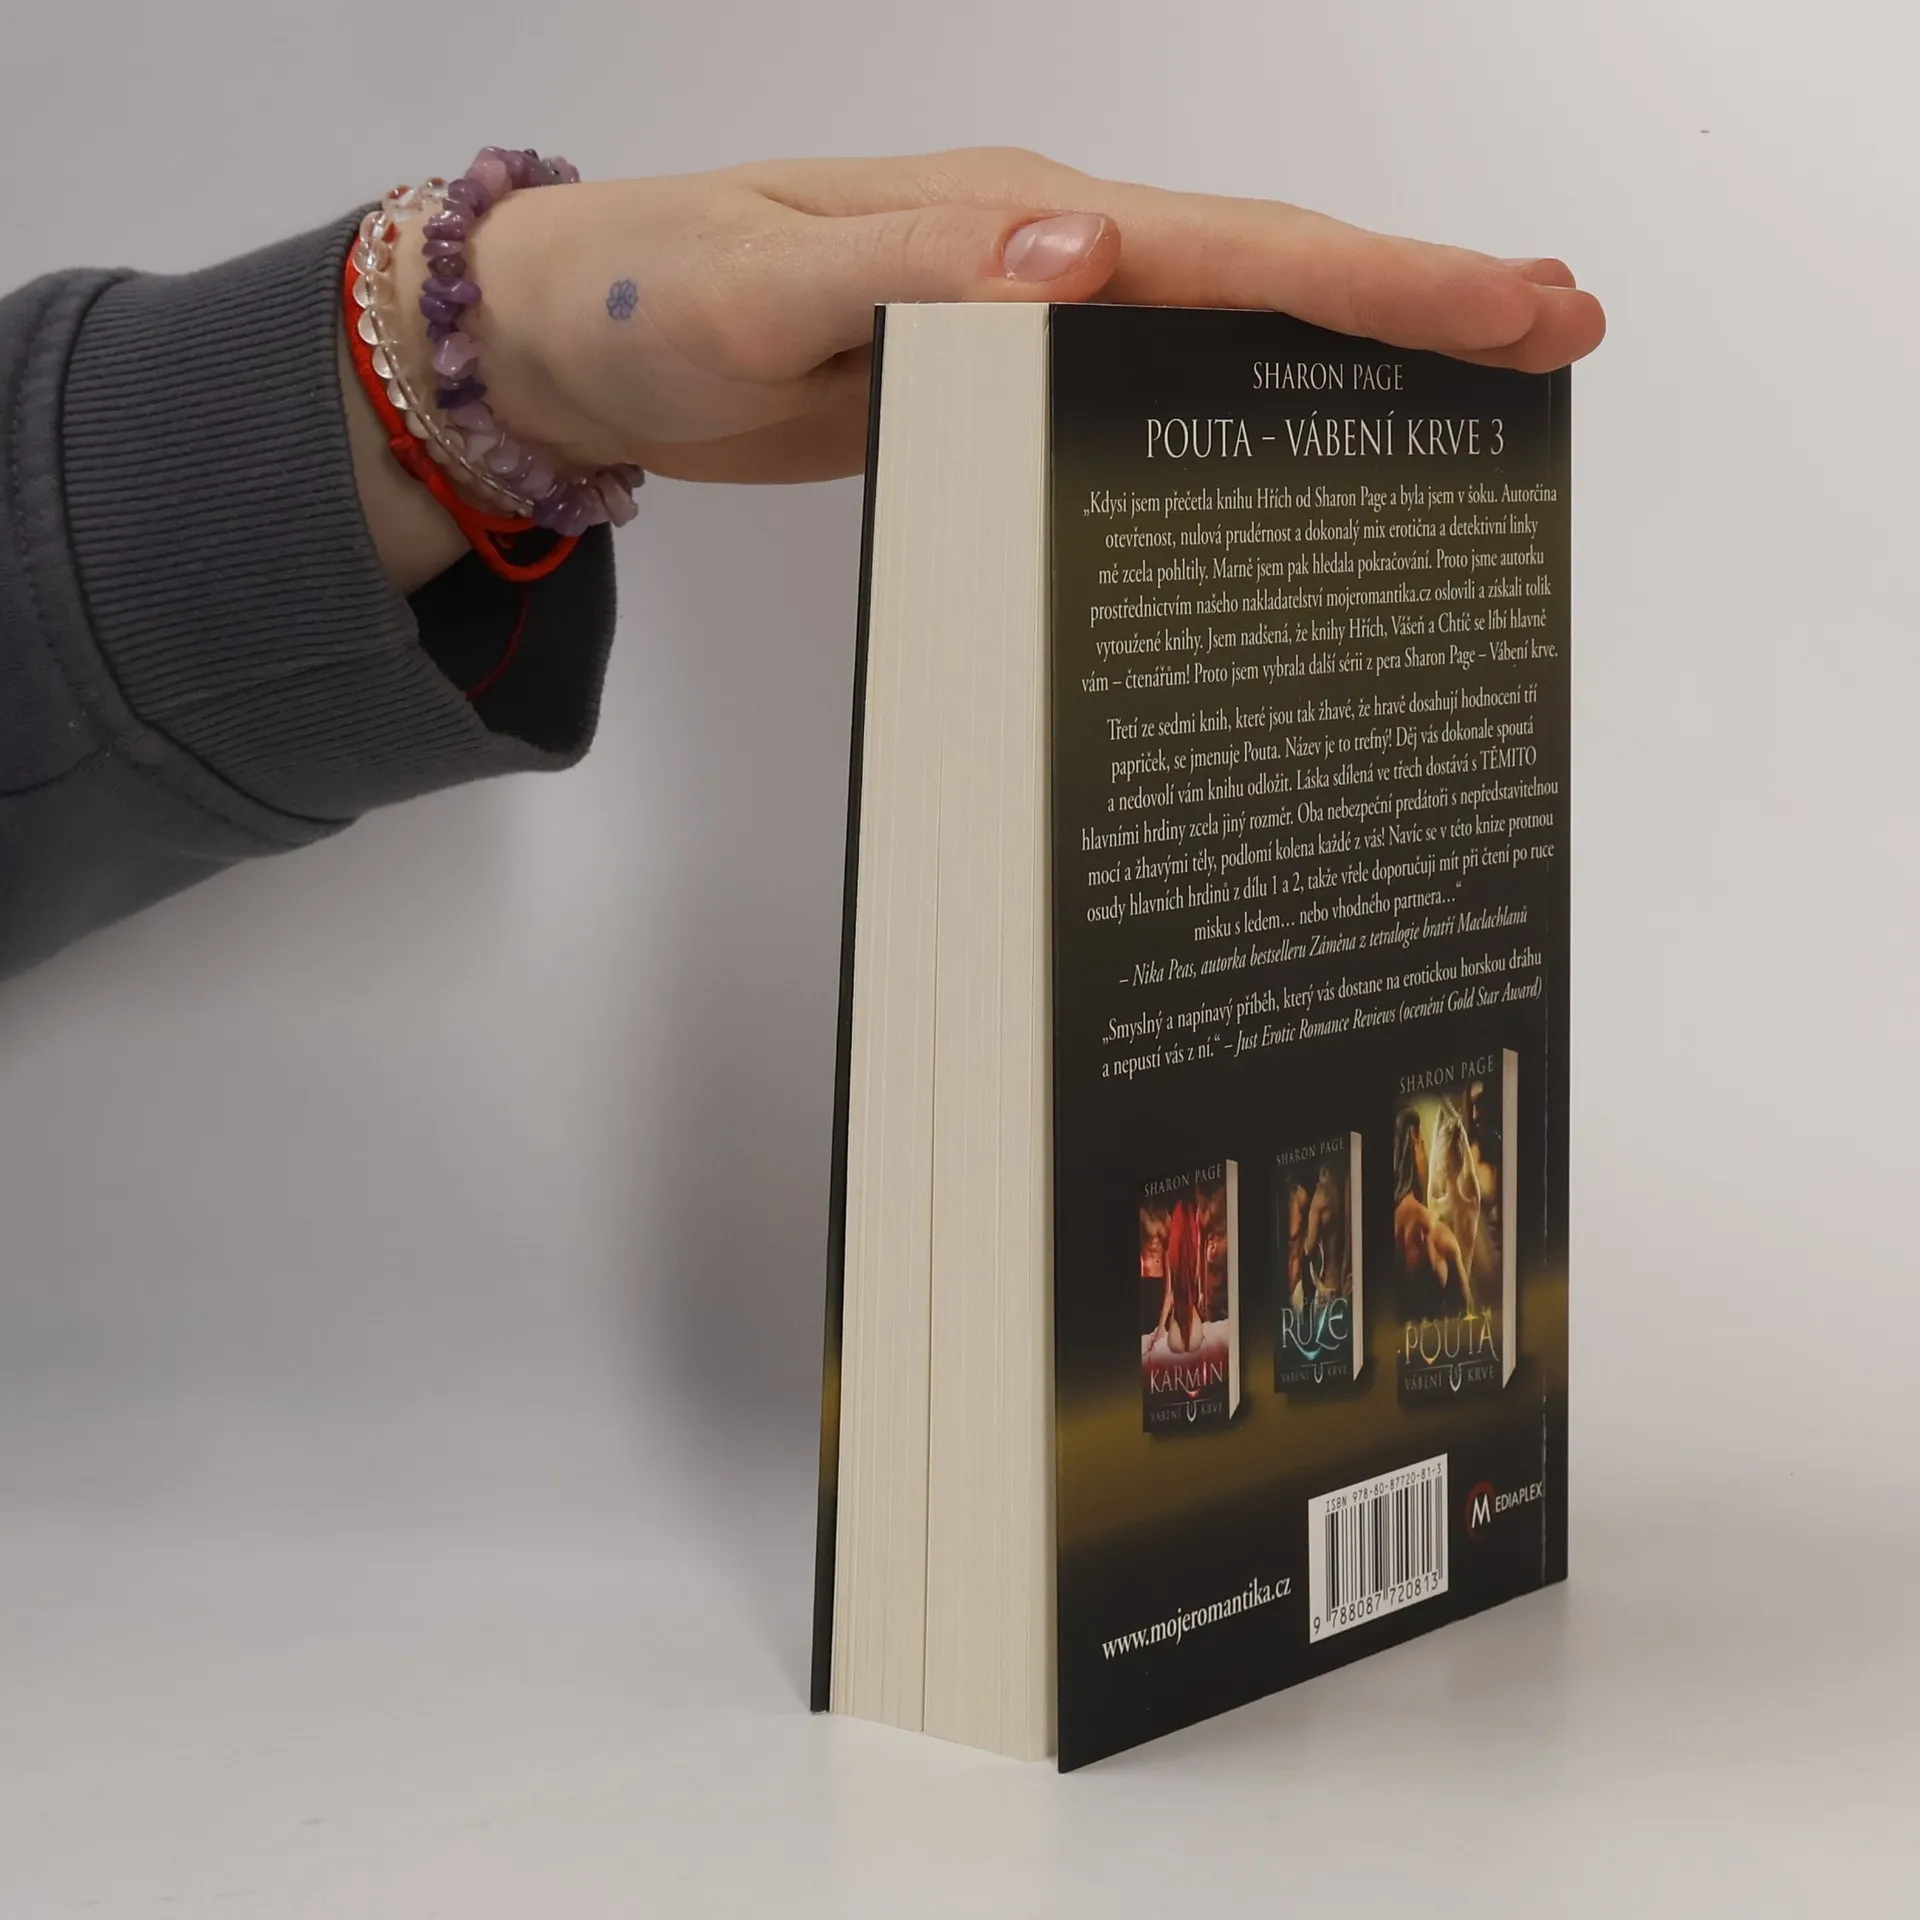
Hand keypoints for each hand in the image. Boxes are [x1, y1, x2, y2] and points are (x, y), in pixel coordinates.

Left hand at [461, 146, 1605, 485]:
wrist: (570, 338)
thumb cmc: (654, 298)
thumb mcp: (772, 287)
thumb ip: (917, 277)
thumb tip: (1083, 258)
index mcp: (1012, 220)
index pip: (1230, 246)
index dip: (1379, 277)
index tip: (1511, 303)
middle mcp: (1038, 254)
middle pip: (1261, 271)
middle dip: (1414, 299)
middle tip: (1557, 327)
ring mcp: (1020, 317)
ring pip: (1216, 329)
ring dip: (1342, 347)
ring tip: (1469, 380)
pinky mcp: (988, 380)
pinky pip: (1139, 389)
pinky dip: (1233, 402)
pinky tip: (1282, 438)